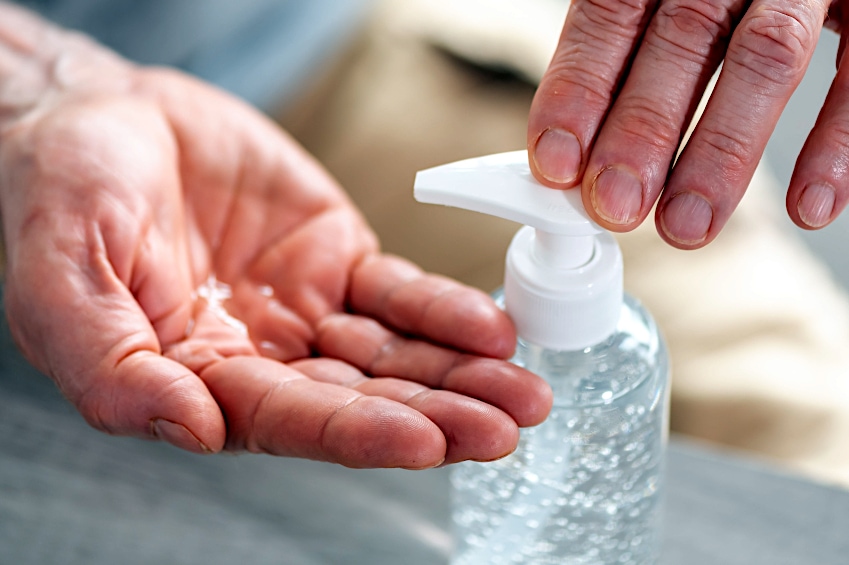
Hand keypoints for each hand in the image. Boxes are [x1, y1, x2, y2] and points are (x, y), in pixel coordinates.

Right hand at [0, 7, 551, 467]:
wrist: (100, 119)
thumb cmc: (63, 197)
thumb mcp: (61, 282)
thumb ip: (115, 369)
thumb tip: (191, 431)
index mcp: (198, 379)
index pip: (289, 420)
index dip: (357, 432)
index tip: (425, 440)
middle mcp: (263, 357)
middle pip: (361, 399)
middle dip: (436, 415)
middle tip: (502, 428)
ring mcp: (306, 309)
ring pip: (394, 354)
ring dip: (460, 373)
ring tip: (521, 392)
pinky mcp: (337, 258)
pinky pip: (399, 291)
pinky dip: (445, 309)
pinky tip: (490, 327)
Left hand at [528, 0, 842, 248]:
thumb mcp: (660, 4)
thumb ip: (623, 61)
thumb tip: (571, 156)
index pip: (611, 14)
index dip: (580, 90)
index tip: (556, 164)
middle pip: (682, 39)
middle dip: (643, 130)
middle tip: (615, 204)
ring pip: (765, 57)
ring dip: (721, 151)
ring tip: (684, 226)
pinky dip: (837, 143)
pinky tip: (808, 207)